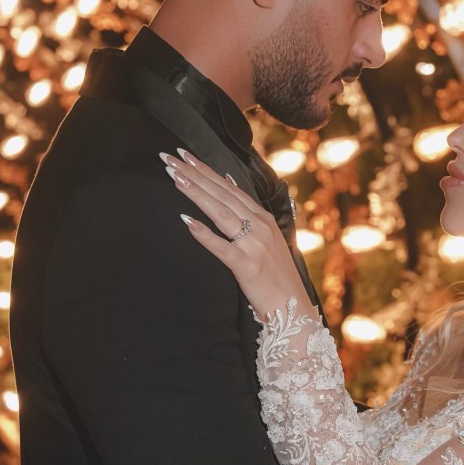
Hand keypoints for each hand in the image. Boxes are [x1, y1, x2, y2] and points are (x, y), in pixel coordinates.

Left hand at [160, 150, 311, 319]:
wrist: (292, 309)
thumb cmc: (276, 276)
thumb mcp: (267, 238)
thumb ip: (248, 213)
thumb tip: (229, 184)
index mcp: (264, 219)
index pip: (229, 188)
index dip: (206, 170)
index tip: (185, 155)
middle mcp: (260, 226)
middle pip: (221, 195)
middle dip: (194, 174)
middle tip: (170, 158)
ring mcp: (254, 245)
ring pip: (220, 213)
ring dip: (196, 193)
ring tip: (174, 177)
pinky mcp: (247, 267)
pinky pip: (222, 247)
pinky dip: (204, 233)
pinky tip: (186, 221)